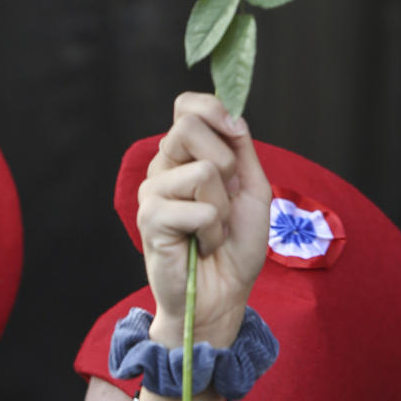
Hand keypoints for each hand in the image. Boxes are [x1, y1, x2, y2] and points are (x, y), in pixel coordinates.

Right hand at [136, 93, 270, 349]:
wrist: (224, 294)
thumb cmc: (236, 243)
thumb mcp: (251, 187)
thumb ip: (242, 149)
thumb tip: (233, 118)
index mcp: (187, 154)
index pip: (186, 106)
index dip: (211, 108)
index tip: (234, 130)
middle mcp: (164, 166)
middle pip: (188, 126)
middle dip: (226, 162)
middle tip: (226, 195)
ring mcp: (152, 191)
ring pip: (203, 170)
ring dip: (223, 207)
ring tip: (214, 229)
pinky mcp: (149, 219)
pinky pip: (199, 208)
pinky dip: (214, 230)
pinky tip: (203, 245)